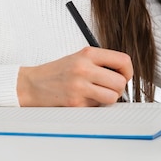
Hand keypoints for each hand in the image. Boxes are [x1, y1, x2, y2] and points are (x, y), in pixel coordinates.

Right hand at [17, 47, 132, 106]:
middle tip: (110, 88)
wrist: (32, 84)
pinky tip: (85, 99)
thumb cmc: (57, 72)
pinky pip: (98, 107)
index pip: (122, 60)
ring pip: (113, 96)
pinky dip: (95, 106)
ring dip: (109, 98)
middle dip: (119, 88)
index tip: (125, 75)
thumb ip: (100, 62)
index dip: (128, 71)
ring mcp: (80, 86)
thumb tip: (124, 73)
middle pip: (120, 81)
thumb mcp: (79, 58)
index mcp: (88, 54)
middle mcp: (84, 68)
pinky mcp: (75, 103)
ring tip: (99, 95)